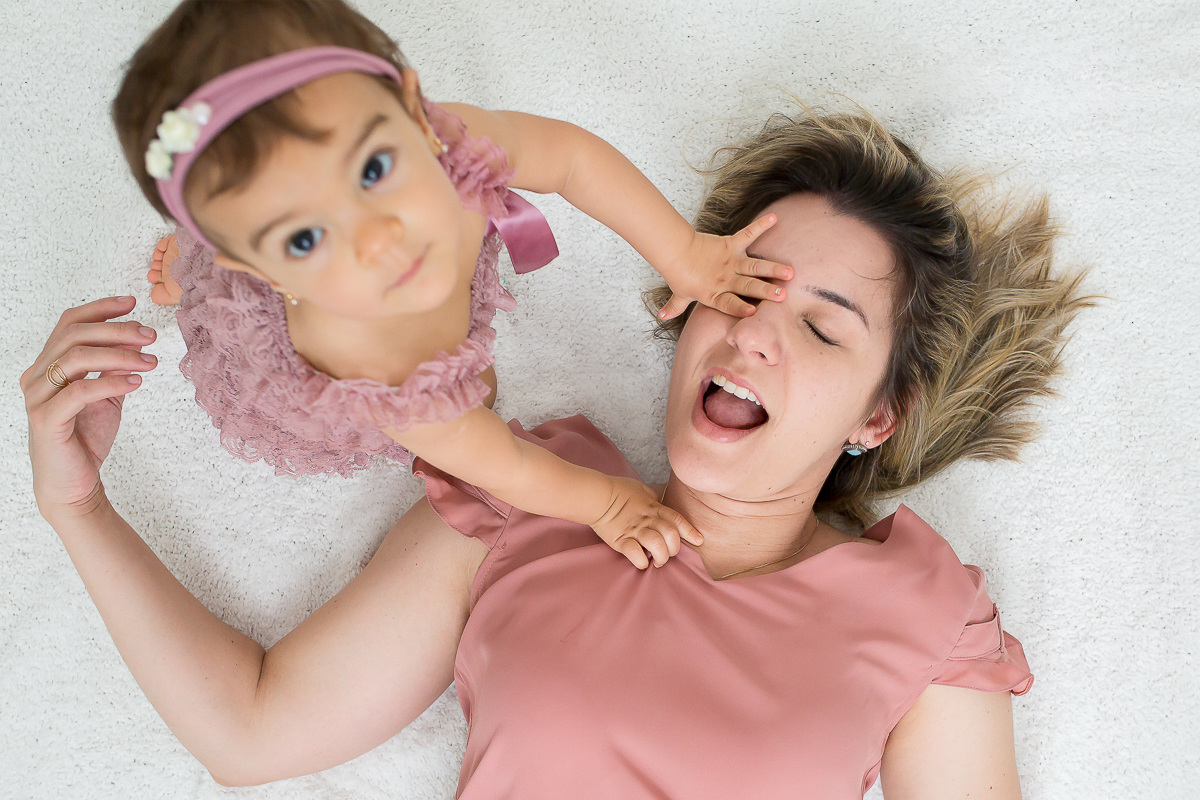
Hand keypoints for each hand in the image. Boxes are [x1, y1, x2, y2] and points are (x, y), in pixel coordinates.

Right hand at [20, 297, 157, 520]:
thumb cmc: (86, 438)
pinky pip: (79, 391)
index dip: (100, 309)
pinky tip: (137, 383)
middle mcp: (37, 377)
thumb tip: (137, 339)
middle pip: (74, 335)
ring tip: (150, 361)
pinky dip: (111, 382)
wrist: (73, 484)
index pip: (69, 323)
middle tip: (150, 335)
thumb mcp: (107, 395)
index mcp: (48, 365)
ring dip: (119, 354)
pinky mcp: (47, 420)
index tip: (132, 303)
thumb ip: (115, 368)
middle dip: (117, 330)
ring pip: (76, 358)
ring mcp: (38, 398)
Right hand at [591, 477, 702, 568]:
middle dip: (674, 548)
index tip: (698, 541)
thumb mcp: (641, 489)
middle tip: (669, 554)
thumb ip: (653, 497)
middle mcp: (648, 519)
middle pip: (671, 535)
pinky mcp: (621, 540)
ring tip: (657, 561)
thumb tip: (659, 501)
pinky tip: (642, 563)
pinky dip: (642, 562)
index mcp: (654, 507)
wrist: (597, 496)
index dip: (690, 532)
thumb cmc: (618, 490)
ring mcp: (635, 530)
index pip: (677, 520)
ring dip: (661, 557)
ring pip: (657, 545)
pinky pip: (635, 554)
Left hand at [657, 214, 793, 319]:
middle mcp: (725, 279)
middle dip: (765, 291)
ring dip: (772, 268)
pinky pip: (748, 234)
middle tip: (783, 295)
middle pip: (748, 287)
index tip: (752, 312)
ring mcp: (730, 262)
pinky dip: (760, 225)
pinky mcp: (730, 245)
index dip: (739, 309)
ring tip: (789, 271)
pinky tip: (774, 218)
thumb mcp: (679, 295)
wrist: (676, 251)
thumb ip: (675, 307)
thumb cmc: (679, 275)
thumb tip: (662, 316)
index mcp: (714, 294)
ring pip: (754, 266)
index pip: (729, 304)